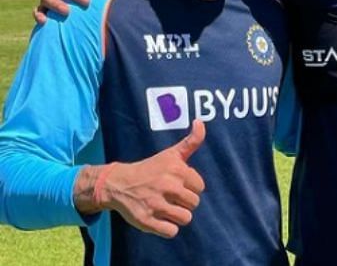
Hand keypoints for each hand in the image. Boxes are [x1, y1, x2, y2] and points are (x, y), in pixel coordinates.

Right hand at [97, 120, 206, 237]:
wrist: (118, 183)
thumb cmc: (150, 169)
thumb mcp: (171, 154)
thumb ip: (191, 141)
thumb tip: (201, 122)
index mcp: (177, 169)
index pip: (200, 187)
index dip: (190, 187)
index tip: (177, 183)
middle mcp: (167, 186)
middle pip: (194, 203)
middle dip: (184, 202)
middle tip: (169, 196)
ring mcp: (156, 204)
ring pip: (185, 218)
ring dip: (177, 216)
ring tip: (165, 207)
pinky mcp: (146, 221)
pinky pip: (172, 231)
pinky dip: (167, 228)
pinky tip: (158, 218)